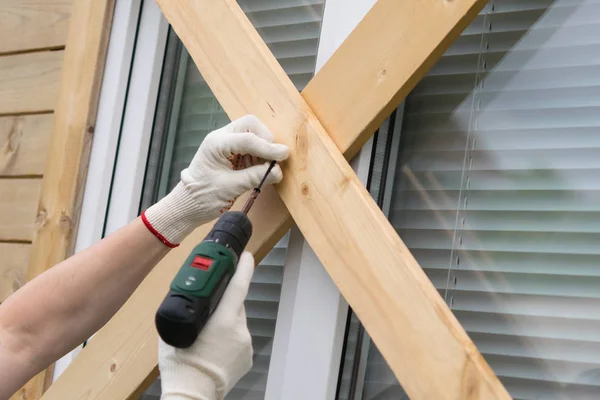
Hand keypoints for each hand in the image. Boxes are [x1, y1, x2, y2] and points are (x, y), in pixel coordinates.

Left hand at [142, 115, 288, 246]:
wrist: (188, 204)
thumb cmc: (203, 197)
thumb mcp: (231, 188)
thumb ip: (255, 176)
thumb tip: (277, 171)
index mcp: (217, 144)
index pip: (247, 138)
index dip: (268, 147)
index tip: (283, 155)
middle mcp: (222, 138)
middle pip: (251, 125)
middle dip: (265, 140)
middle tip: (272, 158)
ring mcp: (227, 143)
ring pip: (253, 133)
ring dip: (264, 148)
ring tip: (266, 168)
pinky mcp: (232, 152)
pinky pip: (252, 146)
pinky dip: (260, 155)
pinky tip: (260, 169)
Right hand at [158, 252, 254, 399]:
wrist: (193, 393)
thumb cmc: (182, 365)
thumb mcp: (178, 329)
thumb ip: (189, 310)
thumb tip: (190, 298)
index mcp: (223, 320)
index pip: (238, 285)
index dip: (243, 267)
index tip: (246, 255)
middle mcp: (240, 329)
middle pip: (236, 304)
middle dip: (225, 302)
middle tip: (209, 309)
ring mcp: (246, 343)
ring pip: (237, 322)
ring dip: (226, 323)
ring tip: (208, 337)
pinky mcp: (248, 356)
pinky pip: (239, 338)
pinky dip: (230, 339)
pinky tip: (216, 349)